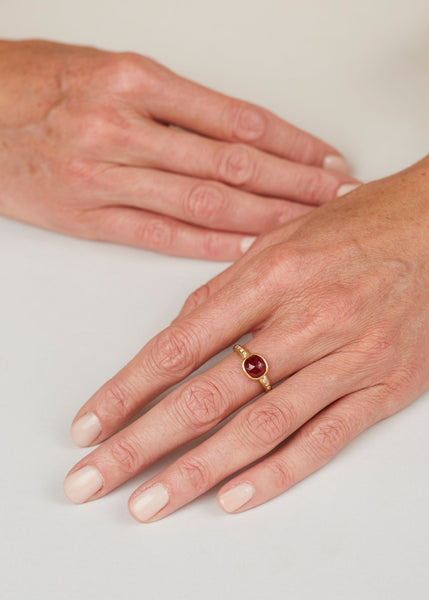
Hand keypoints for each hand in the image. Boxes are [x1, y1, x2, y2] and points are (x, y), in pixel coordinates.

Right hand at [0, 40, 357, 259]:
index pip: (237, 119)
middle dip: (292, 184)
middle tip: (333, 199)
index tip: (325, 160)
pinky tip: (246, 250)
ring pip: (204, 202)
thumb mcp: (109, 67)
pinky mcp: (88, 217)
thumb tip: (239, 133)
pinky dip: (209, 245)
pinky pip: (161, 234)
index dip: (291, 143)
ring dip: (262, 217)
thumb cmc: (35, 83)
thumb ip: (174, 102)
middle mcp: (124, 127)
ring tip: (304, 226)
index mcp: (135, 80)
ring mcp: (105, 177)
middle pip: (232, 163)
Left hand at [63, 157, 428, 520]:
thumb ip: (224, 292)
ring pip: (261, 428)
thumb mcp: (279, 240)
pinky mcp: (382, 388)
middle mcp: (307, 320)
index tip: (90, 424)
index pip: (180, 345)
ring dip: (199, 472)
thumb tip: (176, 339)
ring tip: (151, 502)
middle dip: (144, 444)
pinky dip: (276, 474)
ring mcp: (348, 359)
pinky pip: (323, 440)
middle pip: (210, 395)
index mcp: (272, 276)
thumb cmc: (356, 227)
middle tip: (96, 480)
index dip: (128, 390)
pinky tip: (232, 496)